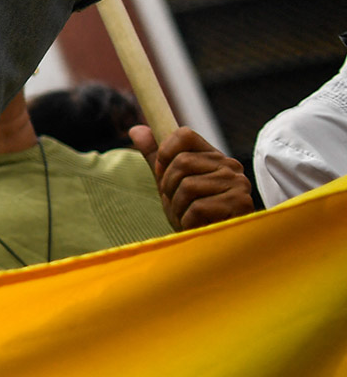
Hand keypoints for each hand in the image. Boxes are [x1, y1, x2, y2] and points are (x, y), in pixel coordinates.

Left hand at [131, 124, 252, 230]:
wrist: (215, 248)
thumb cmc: (194, 216)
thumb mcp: (170, 184)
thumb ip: (156, 158)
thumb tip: (136, 129)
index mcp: (213, 157)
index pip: (184, 135)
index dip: (165, 152)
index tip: (162, 172)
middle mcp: (230, 166)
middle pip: (182, 163)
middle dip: (169, 188)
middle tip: (178, 204)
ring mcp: (238, 184)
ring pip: (188, 186)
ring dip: (179, 208)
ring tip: (189, 218)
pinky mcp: (240, 204)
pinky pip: (198, 207)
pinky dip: (189, 221)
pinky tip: (198, 227)